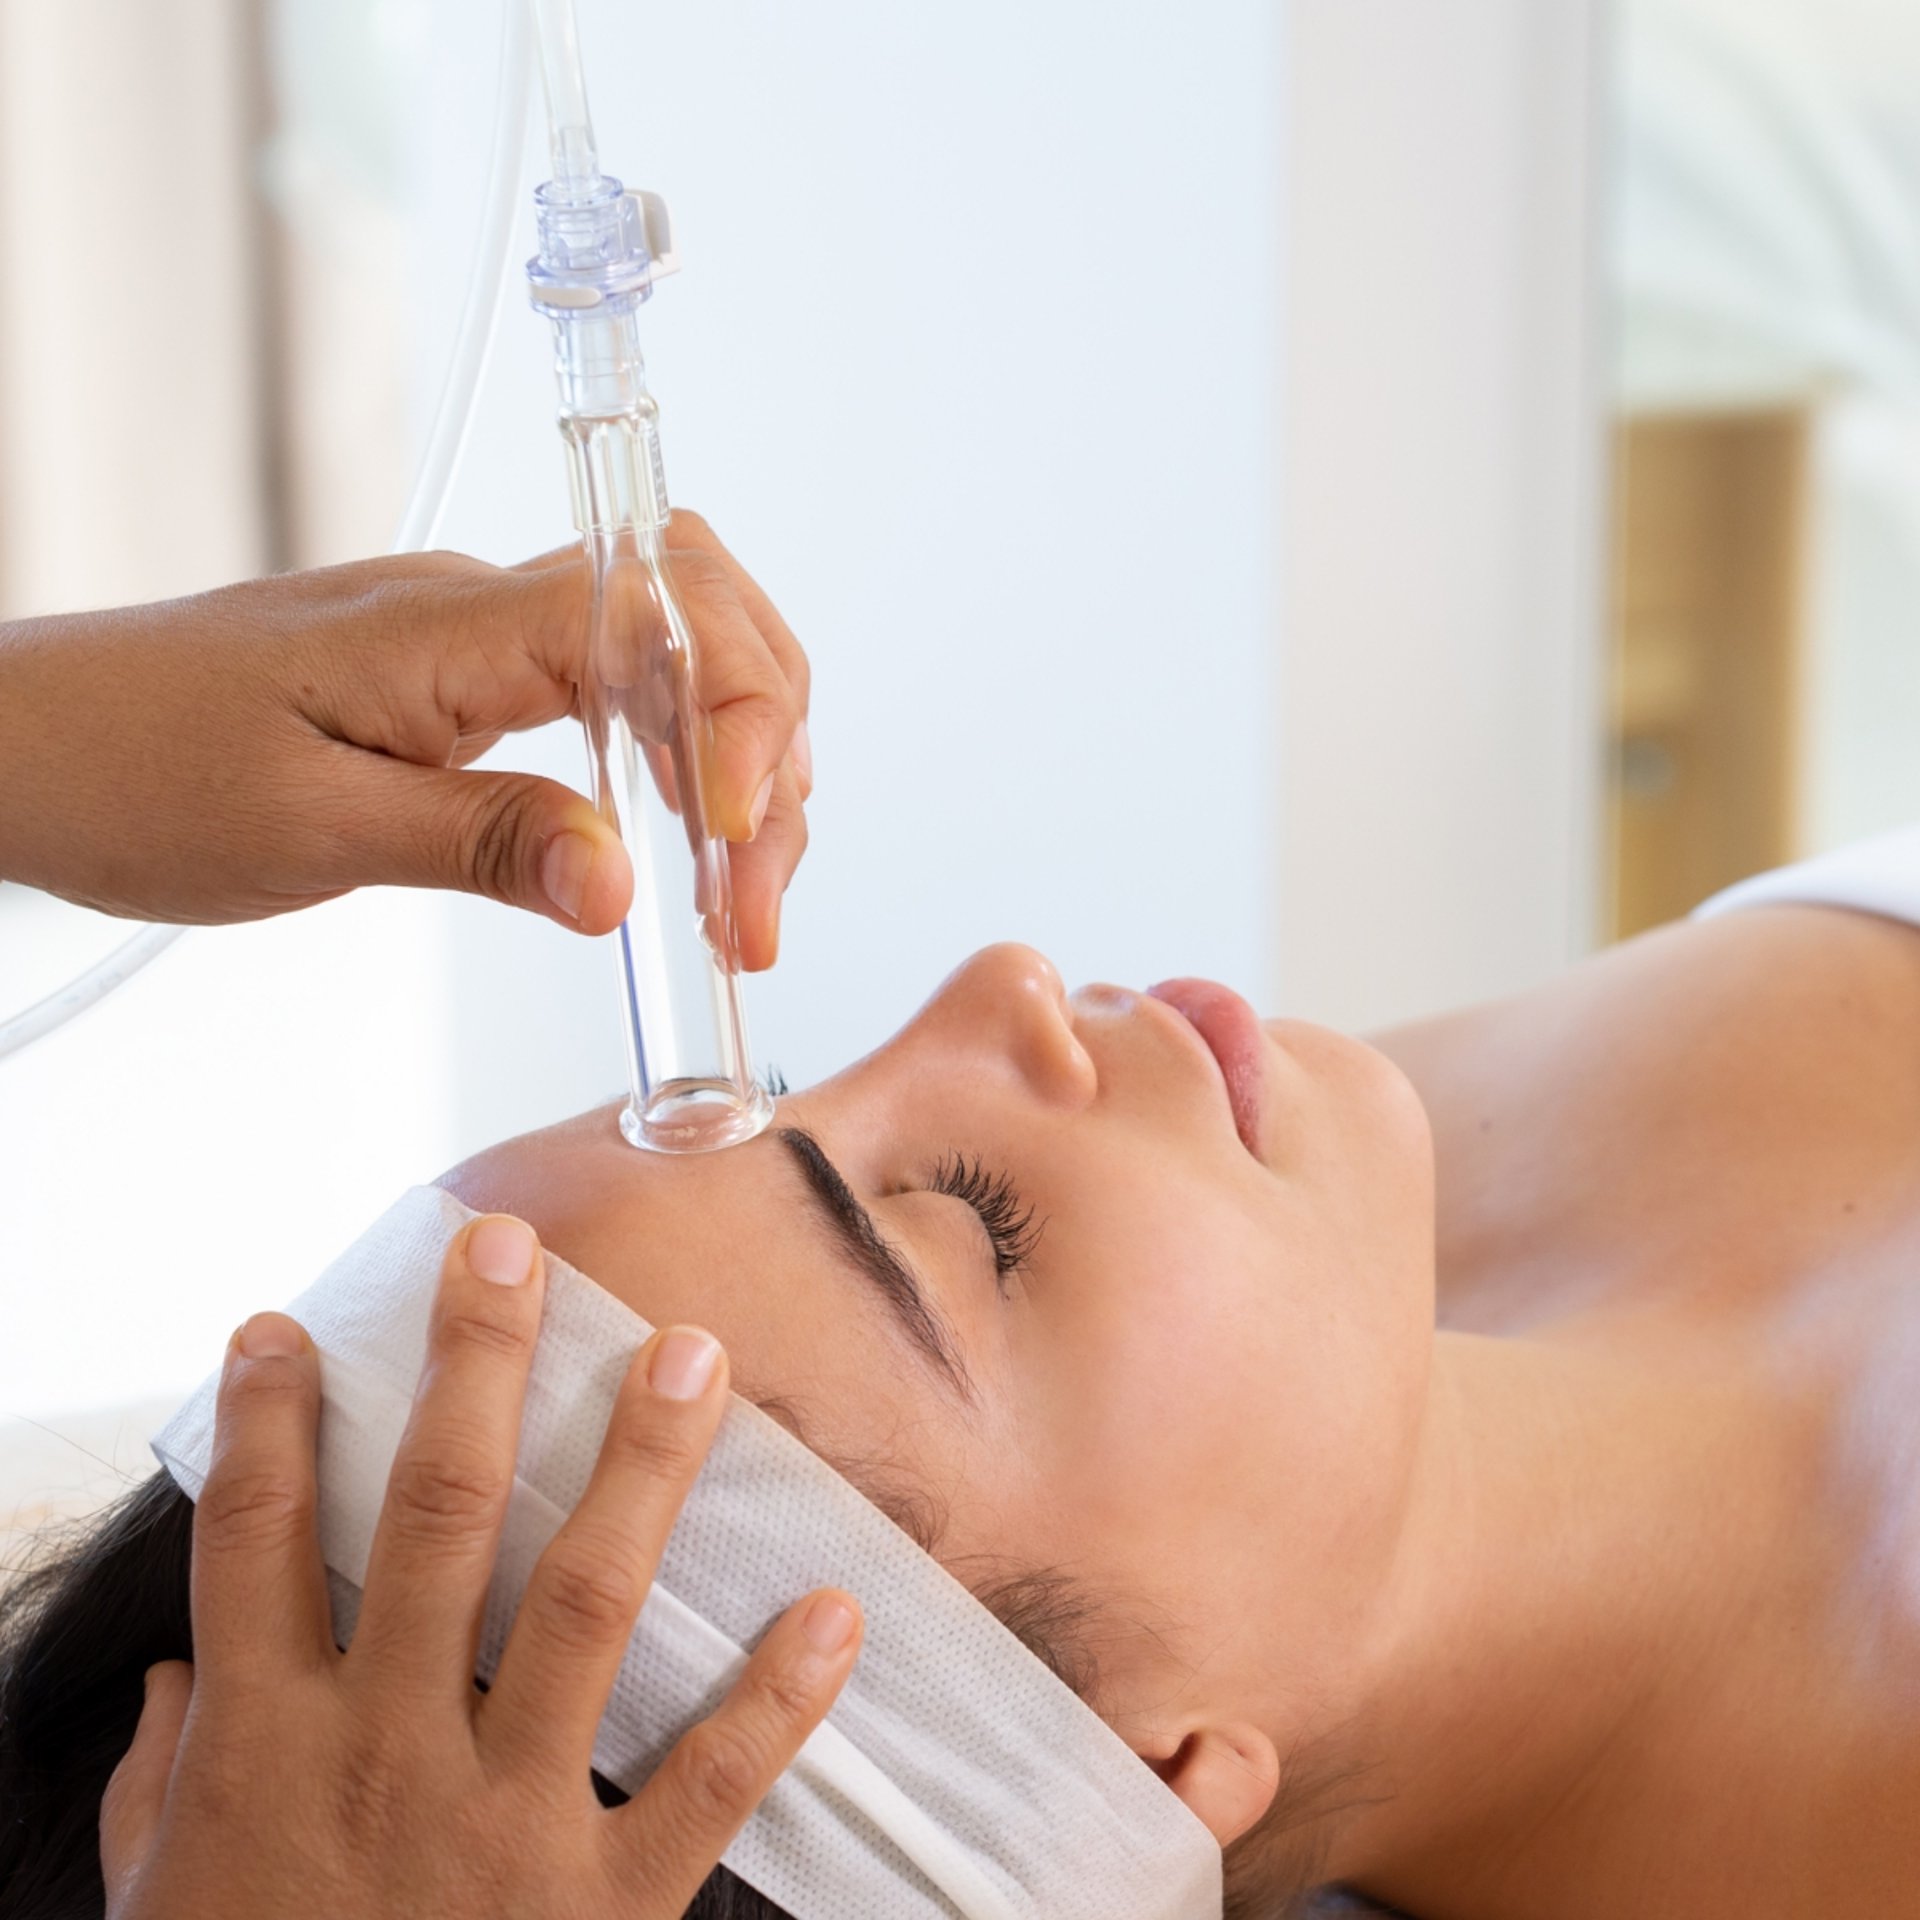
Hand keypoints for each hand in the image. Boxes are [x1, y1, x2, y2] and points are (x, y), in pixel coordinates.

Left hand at [0, 510, 809, 966]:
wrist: (23, 742)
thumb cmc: (129, 773)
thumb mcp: (306, 832)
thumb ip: (479, 843)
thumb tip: (625, 886)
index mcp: (452, 624)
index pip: (663, 619)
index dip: (737, 723)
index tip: (735, 853)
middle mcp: (490, 607)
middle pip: (707, 626)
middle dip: (769, 759)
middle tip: (755, 912)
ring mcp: (490, 637)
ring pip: (683, 661)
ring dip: (744, 771)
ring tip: (739, 905)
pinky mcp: (479, 679)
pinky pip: (627, 697)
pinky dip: (687, 772)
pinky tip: (689, 854)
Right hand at [100, 1216, 859, 1918]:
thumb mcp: (160, 1902)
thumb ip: (155, 1789)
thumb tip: (161, 1689)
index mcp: (268, 1746)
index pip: (257, 1540)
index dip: (265, 1422)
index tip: (285, 1325)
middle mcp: (388, 1752)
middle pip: (436, 1515)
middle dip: (477, 1367)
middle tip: (514, 1250)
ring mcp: (503, 1822)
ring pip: (582, 1602)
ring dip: (641, 1468)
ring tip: (689, 1353)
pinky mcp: (603, 1905)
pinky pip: (702, 1781)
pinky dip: (777, 1696)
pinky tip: (835, 1606)